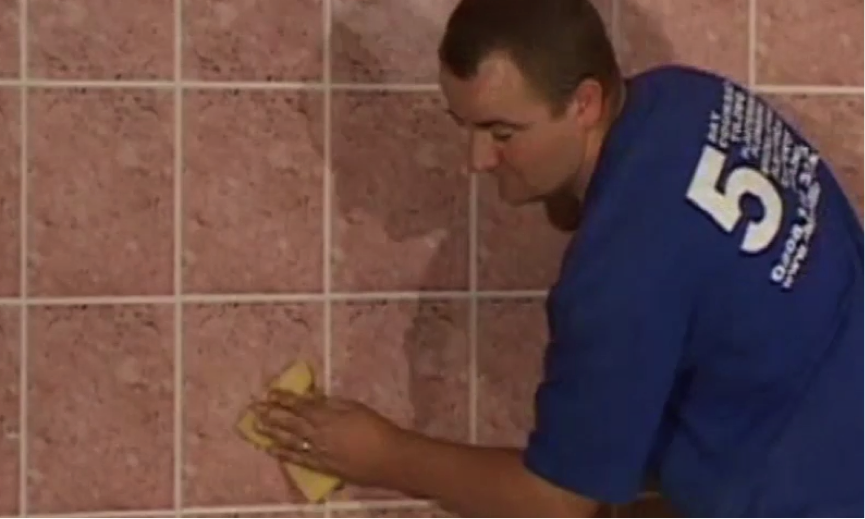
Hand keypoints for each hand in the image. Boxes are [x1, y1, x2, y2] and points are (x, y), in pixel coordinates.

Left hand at [253, 391, 404, 487]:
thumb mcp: (354, 407)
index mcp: (327, 416)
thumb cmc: (376, 428)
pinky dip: (284, 454)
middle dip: (271, 414)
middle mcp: (318, 434)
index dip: (284, 398)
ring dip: (272, 434)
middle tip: (254, 409)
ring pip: (289, 441)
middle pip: (290, 423)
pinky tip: (272, 451)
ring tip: (257, 428)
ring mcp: (318, 451)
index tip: (270, 392)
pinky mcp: (322, 466)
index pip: (300, 405)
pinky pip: (298, 459)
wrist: (388, 457)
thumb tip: (314, 397)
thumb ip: (332, 403)